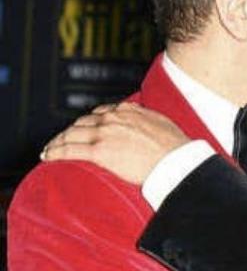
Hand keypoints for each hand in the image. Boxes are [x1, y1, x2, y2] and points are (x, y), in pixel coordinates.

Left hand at [42, 102, 189, 184]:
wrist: (176, 160)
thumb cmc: (175, 148)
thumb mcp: (161, 124)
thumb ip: (146, 120)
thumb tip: (145, 125)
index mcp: (128, 110)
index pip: (100, 113)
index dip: (89, 122)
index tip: (85, 129)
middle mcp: (113, 118)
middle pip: (82, 122)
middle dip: (70, 131)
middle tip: (62, 140)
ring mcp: (105, 133)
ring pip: (72, 134)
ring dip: (58, 141)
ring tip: (50, 149)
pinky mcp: (100, 151)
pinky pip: (69, 150)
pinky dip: (55, 152)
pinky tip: (47, 156)